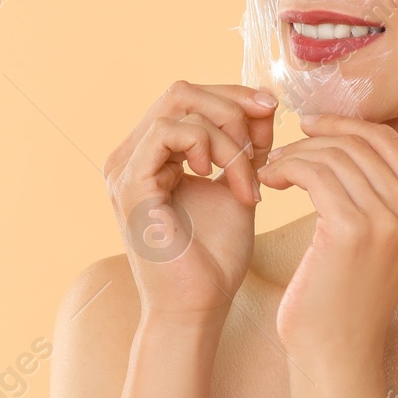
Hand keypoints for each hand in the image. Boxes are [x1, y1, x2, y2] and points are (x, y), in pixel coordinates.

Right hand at [103, 81, 277, 318]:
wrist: (198, 307)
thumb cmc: (215, 257)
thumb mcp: (239, 185)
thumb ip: (246, 145)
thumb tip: (264, 103)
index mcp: (153, 154)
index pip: (189, 97)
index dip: (233, 96)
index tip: (271, 111)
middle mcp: (132, 155)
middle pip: (181, 91)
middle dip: (232, 106)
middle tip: (262, 137)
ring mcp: (125, 167)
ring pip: (180, 106)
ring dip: (227, 136)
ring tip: (246, 177)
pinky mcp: (129, 182)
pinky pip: (170, 131)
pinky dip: (208, 146)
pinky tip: (222, 179)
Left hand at [257, 114, 397, 366]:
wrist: (338, 354)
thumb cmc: (347, 296)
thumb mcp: (378, 239)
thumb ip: (376, 193)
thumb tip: (342, 139)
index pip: (386, 139)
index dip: (345, 124)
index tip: (309, 127)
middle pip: (359, 142)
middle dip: (313, 139)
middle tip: (280, 151)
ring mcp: (390, 220)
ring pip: (333, 155)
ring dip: (294, 155)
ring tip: (269, 172)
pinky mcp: (353, 230)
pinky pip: (314, 174)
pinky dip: (286, 169)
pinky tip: (268, 183)